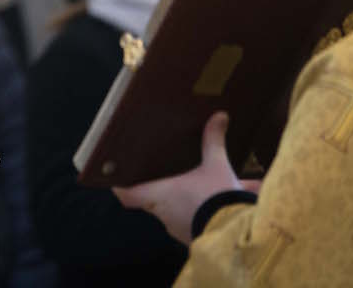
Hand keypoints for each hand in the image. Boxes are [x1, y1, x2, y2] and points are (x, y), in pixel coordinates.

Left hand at [114, 111, 242, 243]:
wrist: (236, 236)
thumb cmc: (217, 200)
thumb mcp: (217, 166)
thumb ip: (214, 141)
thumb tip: (219, 116)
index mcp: (159, 195)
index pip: (127, 194)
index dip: (119, 184)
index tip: (115, 175)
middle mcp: (164, 214)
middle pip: (152, 198)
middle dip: (161, 186)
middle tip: (162, 172)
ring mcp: (179, 228)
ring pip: (176, 209)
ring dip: (186, 198)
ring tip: (199, 186)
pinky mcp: (195, 237)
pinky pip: (195, 220)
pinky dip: (204, 210)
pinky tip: (221, 204)